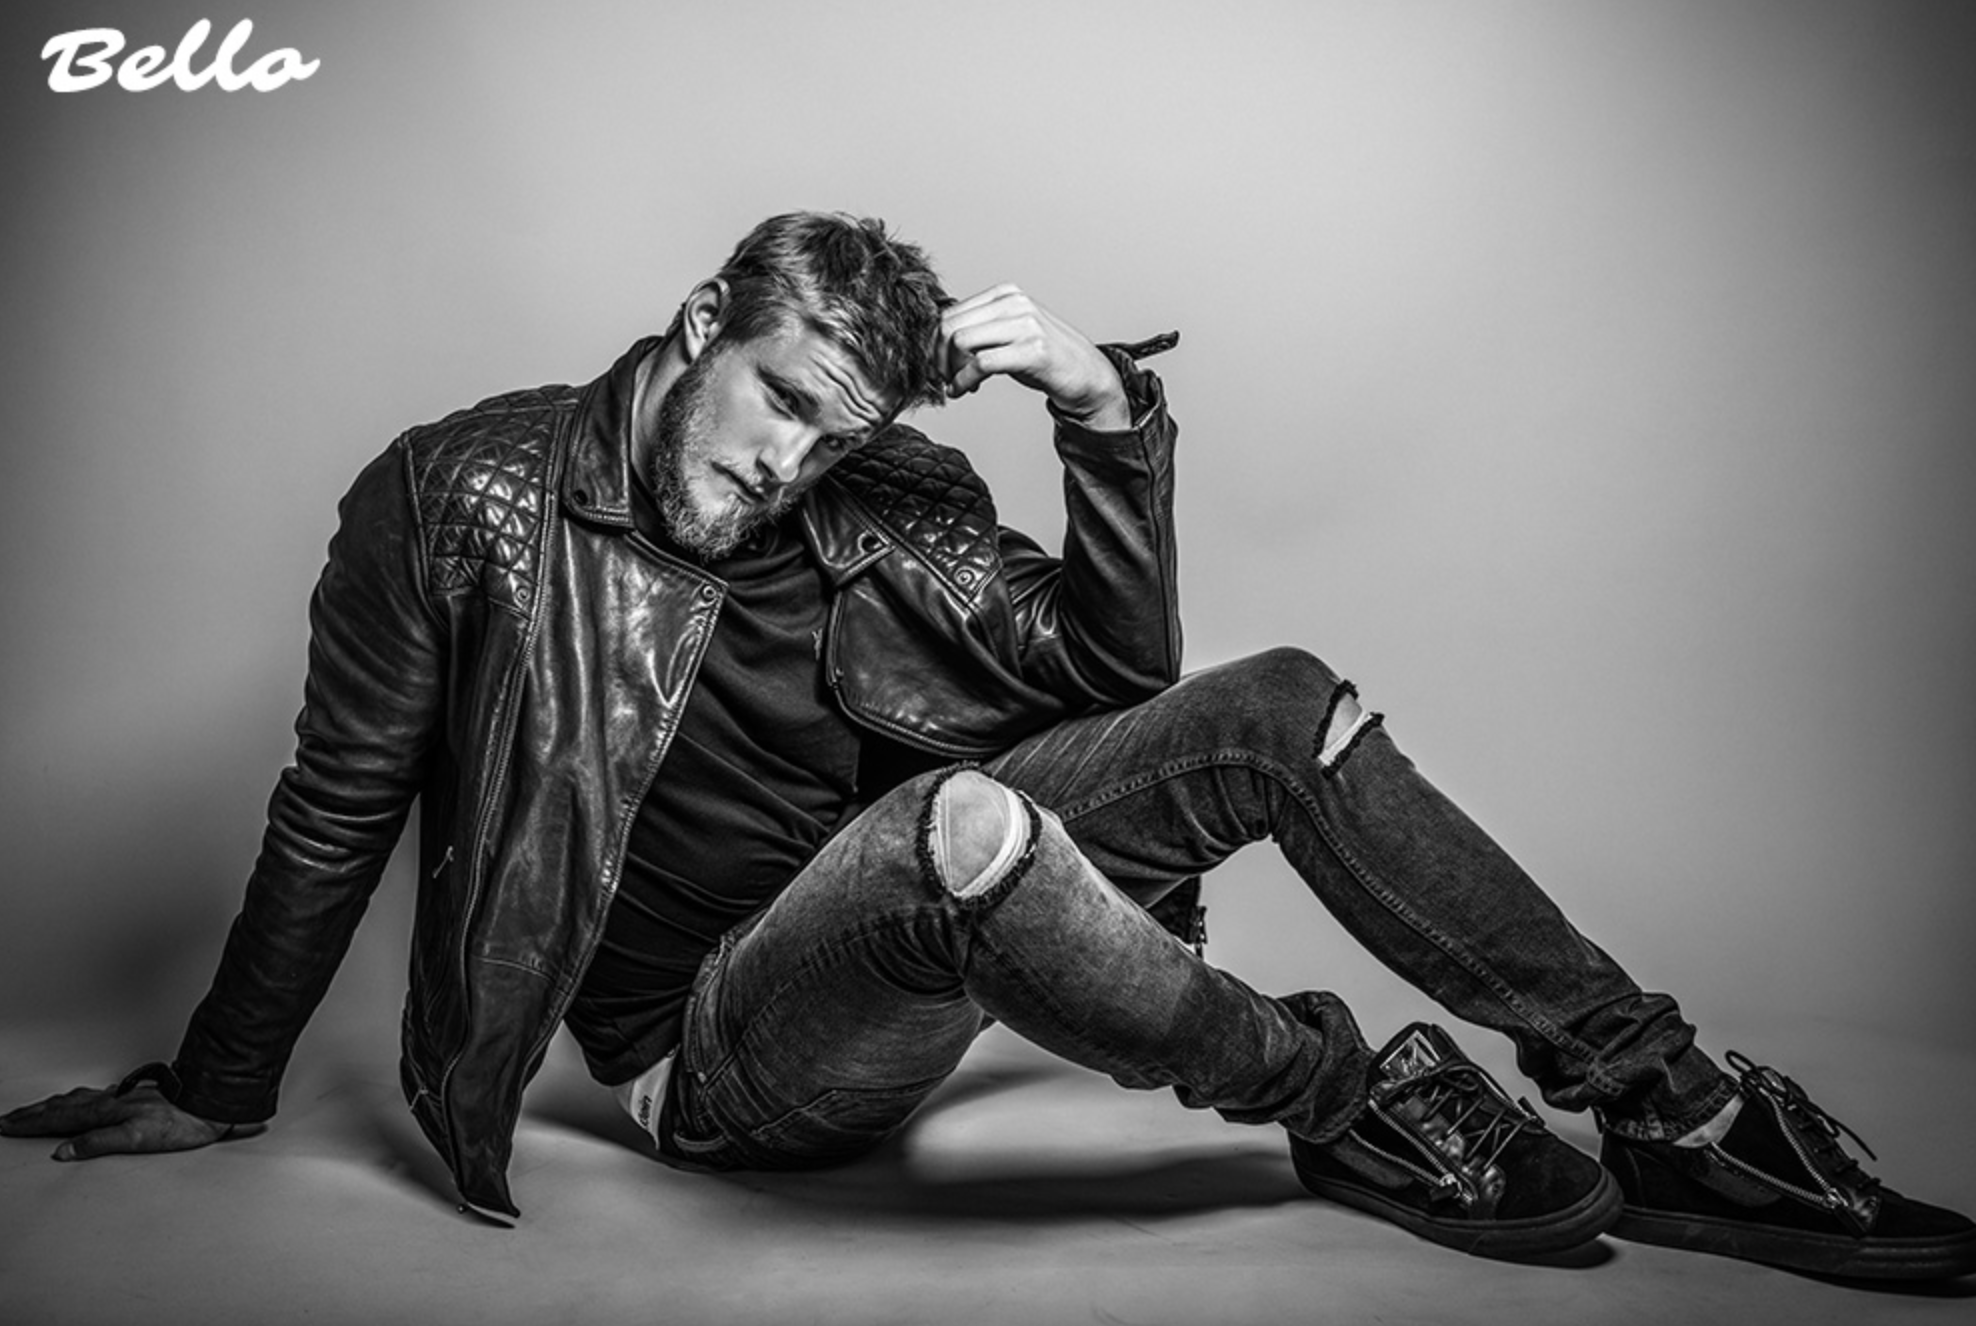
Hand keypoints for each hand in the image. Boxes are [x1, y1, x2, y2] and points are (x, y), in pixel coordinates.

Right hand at [0, 1083, 237, 1159]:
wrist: (211, 1102)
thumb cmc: (181, 1123)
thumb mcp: (137, 1139)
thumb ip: (98, 1144)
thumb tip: (63, 1152)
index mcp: (106, 1112)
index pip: (57, 1119)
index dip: (29, 1124)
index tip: (5, 1126)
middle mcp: (109, 1101)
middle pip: (60, 1107)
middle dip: (30, 1114)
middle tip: (6, 1119)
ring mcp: (121, 1097)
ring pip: (75, 1100)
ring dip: (49, 1106)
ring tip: (31, 1111)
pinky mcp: (133, 1097)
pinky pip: (92, 1097)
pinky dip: (73, 1100)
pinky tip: (78, 1101)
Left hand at [940, 285, 1130, 429]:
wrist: (1087, 375)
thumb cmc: (1045, 357)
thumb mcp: (1009, 333)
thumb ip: (980, 329)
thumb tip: (937, 340)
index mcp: (1006, 294)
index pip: (951, 312)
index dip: (934, 342)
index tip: (938, 364)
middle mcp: (1014, 303)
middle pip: (950, 325)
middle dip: (937, 356)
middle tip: (941, 377)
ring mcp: (1025, 325)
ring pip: (960, 341)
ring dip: (949, 369)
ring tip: (955, 385)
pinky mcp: (1032, 350)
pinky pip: (980, 364)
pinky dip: (963, 381)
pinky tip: (963, 391)